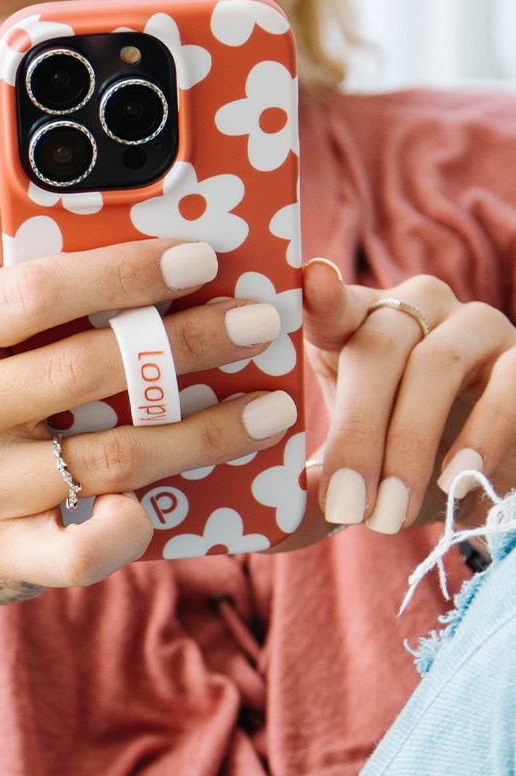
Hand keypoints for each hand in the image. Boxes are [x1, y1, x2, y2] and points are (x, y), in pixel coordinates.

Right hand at [0, 172, 295, 609]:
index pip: (33, 292)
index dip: (122, 271)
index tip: (201, 257)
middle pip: (86, 369)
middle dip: (189, 344)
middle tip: (262, 323)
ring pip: (107, 459)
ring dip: (202, 434)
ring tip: (272, 409)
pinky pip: (76, 553)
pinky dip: (125, 533)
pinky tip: (171, 506)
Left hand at [302, 258, 515, 534]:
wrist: (471, 471)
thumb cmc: (395, 455)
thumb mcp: (354, 457)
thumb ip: (325, 471)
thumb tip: (300, 500)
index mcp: (358, 318)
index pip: (333, 303)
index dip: (322, 297)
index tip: (312, 283)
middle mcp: (415, 306)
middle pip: (379, 347)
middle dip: (359, 431)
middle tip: (345, 503)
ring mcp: (472, 324)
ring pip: (438, 364)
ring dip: (412, 442)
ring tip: (393, 512)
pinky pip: (509, 384)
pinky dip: (483, 436)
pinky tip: (458, 481)